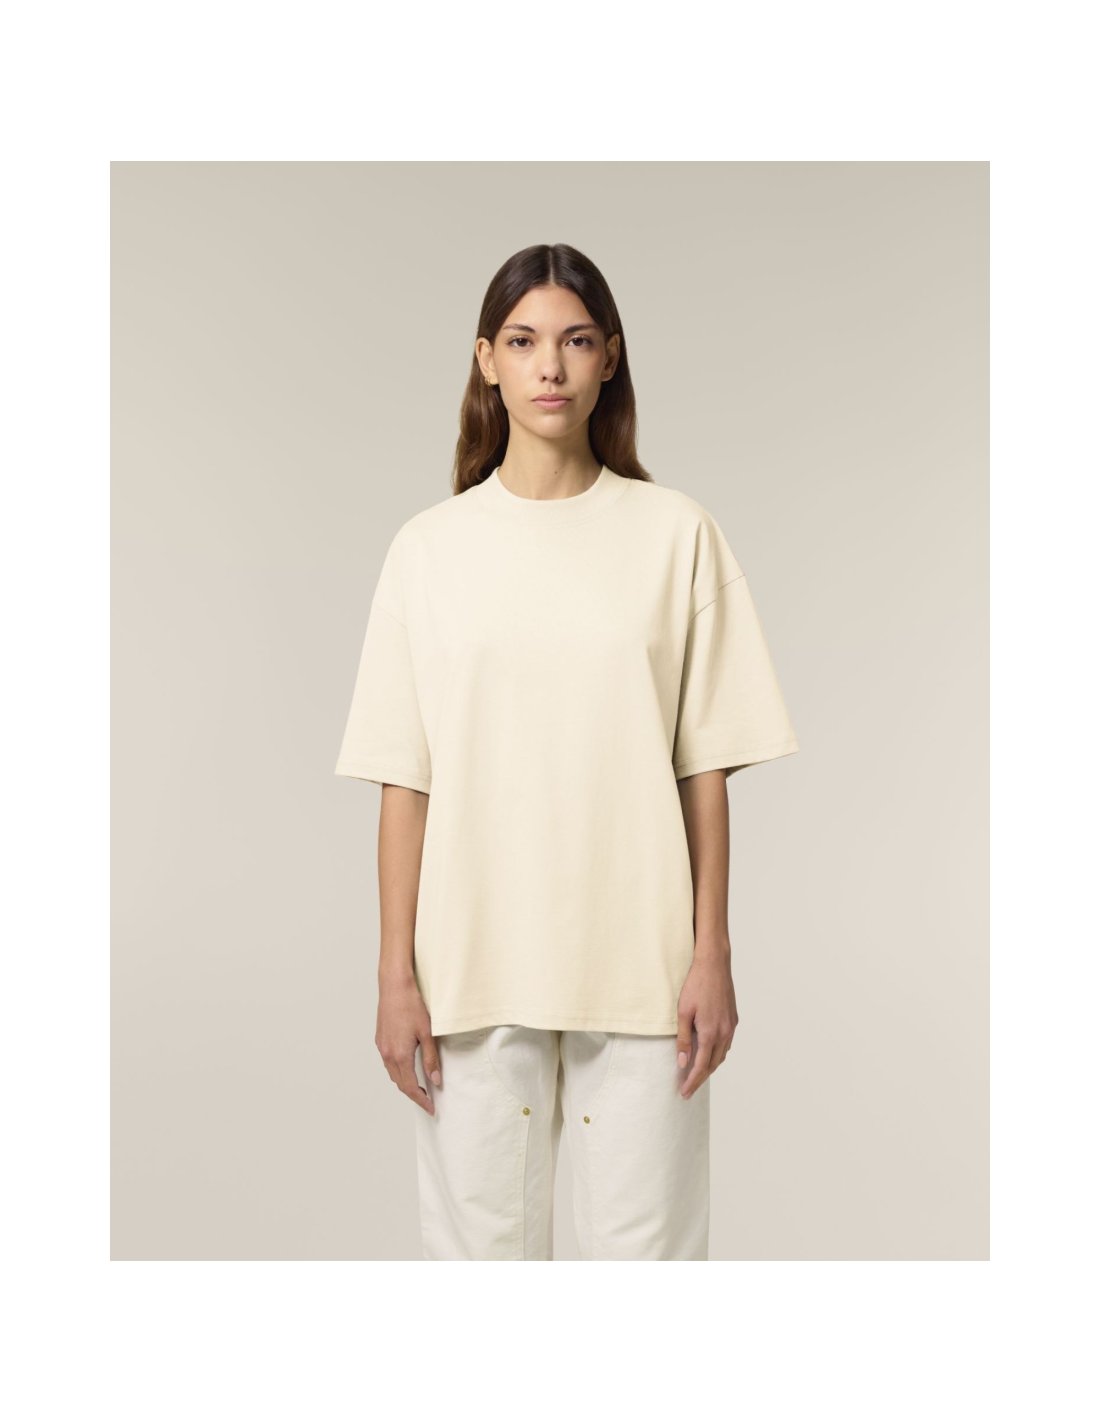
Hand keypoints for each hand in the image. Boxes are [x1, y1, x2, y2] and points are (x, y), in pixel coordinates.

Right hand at [376, 971, 440, 1114]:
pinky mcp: (380, 1039)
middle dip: (413, 1094)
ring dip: (404, 1082)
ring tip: (419, 1086)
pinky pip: (388, 1062)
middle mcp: (387, 1054)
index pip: (410, 1087)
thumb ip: (431, 1058)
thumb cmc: (411, 1006)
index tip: (430, 1107)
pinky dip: (398, 1070)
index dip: (420, 1100)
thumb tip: (435, 1080)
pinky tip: (407, 1066)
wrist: (394, 986)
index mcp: (400, 1055)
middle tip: (427, 1100)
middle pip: (399, 1083)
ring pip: (392, 1073)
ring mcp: (381, 1047)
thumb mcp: (427, 1033)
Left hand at [676, 947, 737, 1098]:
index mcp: (711, 1033)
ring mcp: (731, 1026)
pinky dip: (717, 1054)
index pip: (701, 1066)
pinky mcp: (733, 1019)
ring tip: (697, 1075)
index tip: (684, 1093)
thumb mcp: (683, 1012)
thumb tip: (683, 1063)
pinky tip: (709, 1054)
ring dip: (710, 1067)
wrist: (714, 964)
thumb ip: (683, 1039)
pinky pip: (726, 1044)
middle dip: (701, 1079)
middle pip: (713, 1064)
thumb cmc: (695, 985)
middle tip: (688, 1090)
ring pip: (722, 1055)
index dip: (692, 1081)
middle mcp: (724, 1032)